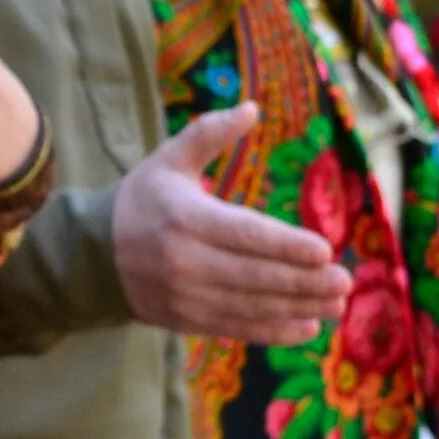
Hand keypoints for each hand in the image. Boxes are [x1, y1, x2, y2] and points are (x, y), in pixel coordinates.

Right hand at [112, 105, 350, 342]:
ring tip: (337, 304)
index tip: (325, 251)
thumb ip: (209, 133)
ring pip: (252, 306)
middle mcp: (185, 262)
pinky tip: (307, 326)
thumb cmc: (141, 200)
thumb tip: (252, 108)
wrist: (94, 254)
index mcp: (185, 218)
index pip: (245, 235)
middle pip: (255, 275)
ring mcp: (186, 296)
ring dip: (299, 307)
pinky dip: (274, 331)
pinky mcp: (187, 320)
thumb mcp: (169, 160)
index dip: (287, 246)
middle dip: (304, 282)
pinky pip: (237, 328)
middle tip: (345, 281)